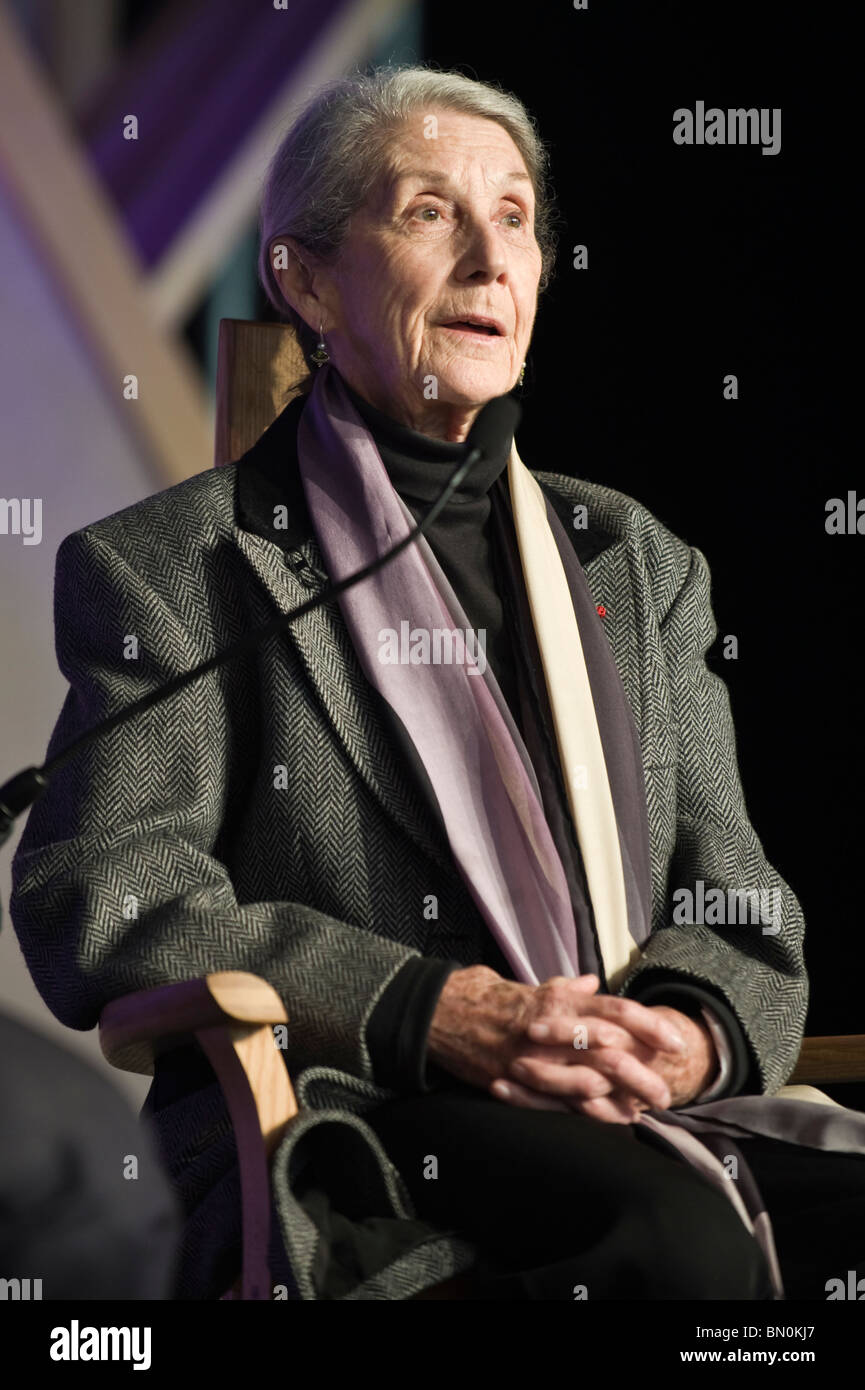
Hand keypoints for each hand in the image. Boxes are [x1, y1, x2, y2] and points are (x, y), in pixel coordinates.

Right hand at [425, 967, 689, 1115]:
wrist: (444, 1012)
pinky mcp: (518, 1083)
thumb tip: (595, 985)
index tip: (676, 1041)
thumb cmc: (492, 997)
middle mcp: (551, 1029)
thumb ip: (567, 989)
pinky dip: (587, 1113)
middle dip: (644, 1073)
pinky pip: (559, 1104)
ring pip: (588, 1082)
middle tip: (667, 1091)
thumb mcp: (532, 986)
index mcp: (559, 1001)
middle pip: (610, 1051)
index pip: (615, 1011)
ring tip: (643, 1110)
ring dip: (620, 1099)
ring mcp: (535, 1059)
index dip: (649, 1026)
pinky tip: (609, 1119)